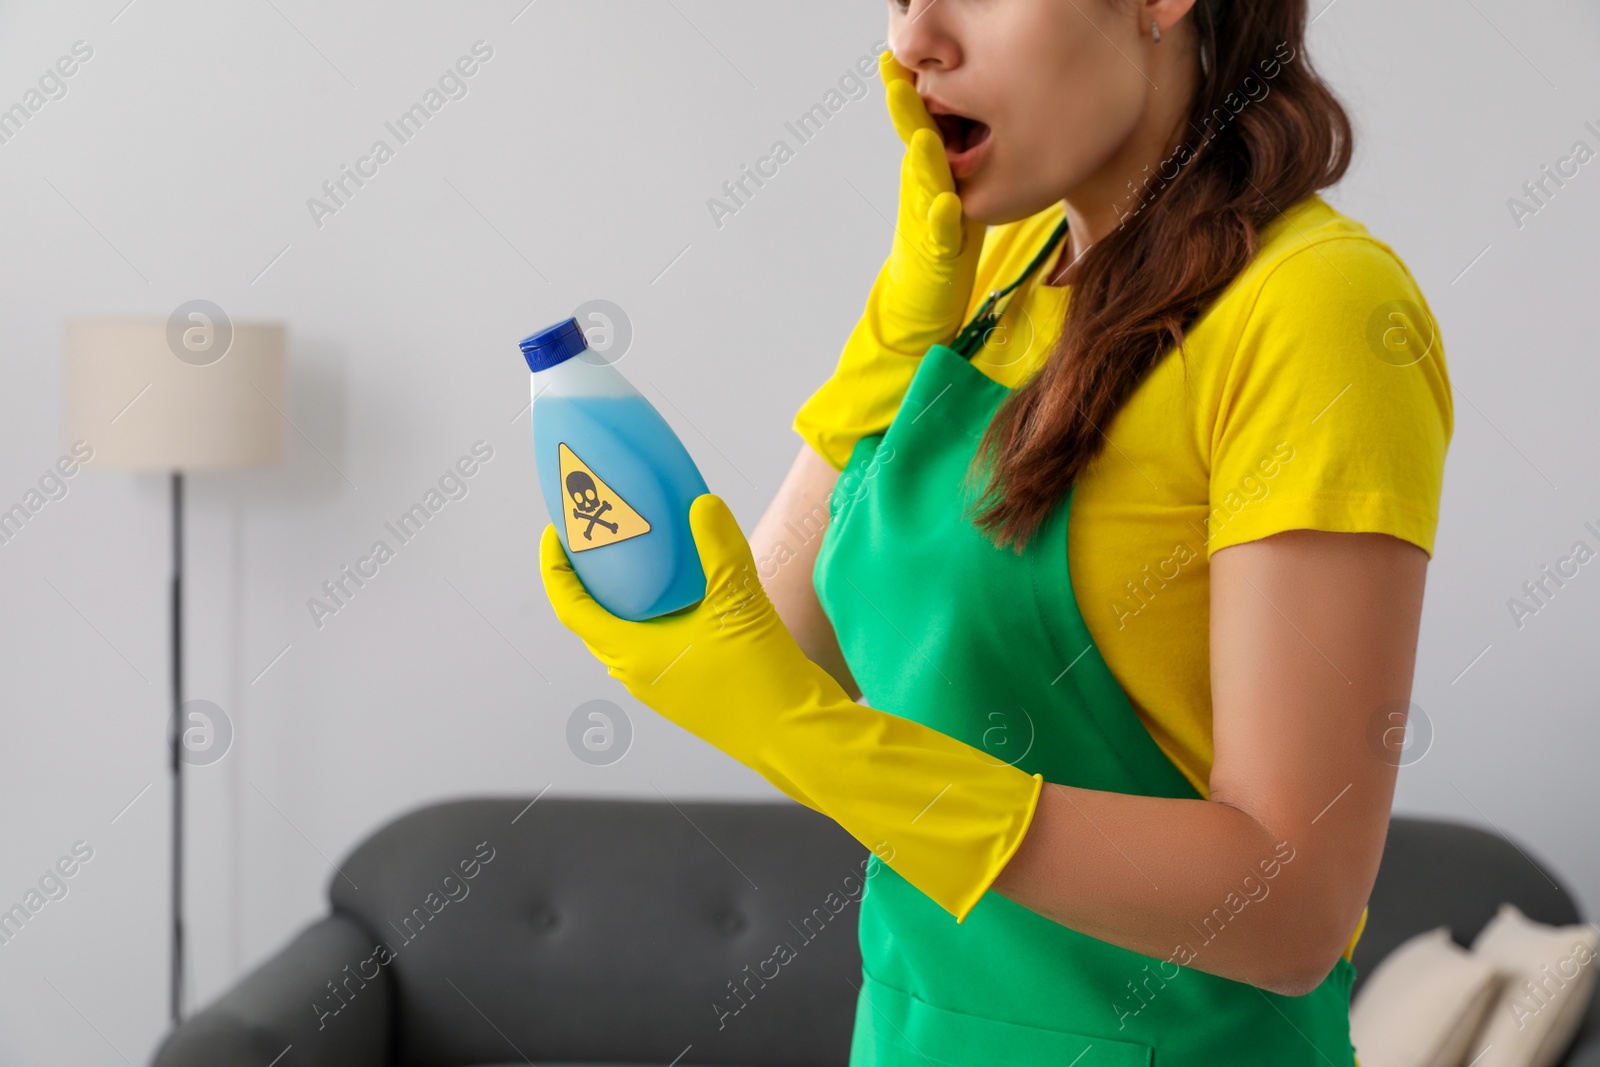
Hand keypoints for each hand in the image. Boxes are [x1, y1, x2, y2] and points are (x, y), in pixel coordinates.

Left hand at [539, 492, 1043, 923]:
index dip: (557, 568)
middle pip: (593, 618)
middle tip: (599, 534)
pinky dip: (653, 613)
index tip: (558, 532)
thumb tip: (703, 504)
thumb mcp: (740, 606)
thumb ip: (721, 549)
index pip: (572, 607)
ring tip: (636, 555)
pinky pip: (653, 643)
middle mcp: (637, 673)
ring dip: (621, 596)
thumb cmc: (762, 683)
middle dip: (589, 576)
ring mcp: (661, 684)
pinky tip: (682, 590)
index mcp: (633, 655)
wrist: (797, 738)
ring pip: (624, 632)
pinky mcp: (686, 689)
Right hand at [880, 48, 986, 335]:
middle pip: (913, 141)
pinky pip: (940, 233)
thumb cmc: (944, 232)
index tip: (896, 55)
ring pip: (924, 184)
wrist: (922, 296)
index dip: (909, 86)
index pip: (921, 117)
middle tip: (897, 78)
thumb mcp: (954, 178)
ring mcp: (926, 218)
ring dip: (923, 160)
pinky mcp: (937, 251)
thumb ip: (958, 142)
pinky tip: (947, 204)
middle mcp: (921, 186)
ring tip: (924, 137)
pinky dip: (942, 219)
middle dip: (904, 110)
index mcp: (927, 165)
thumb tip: (976, 96)